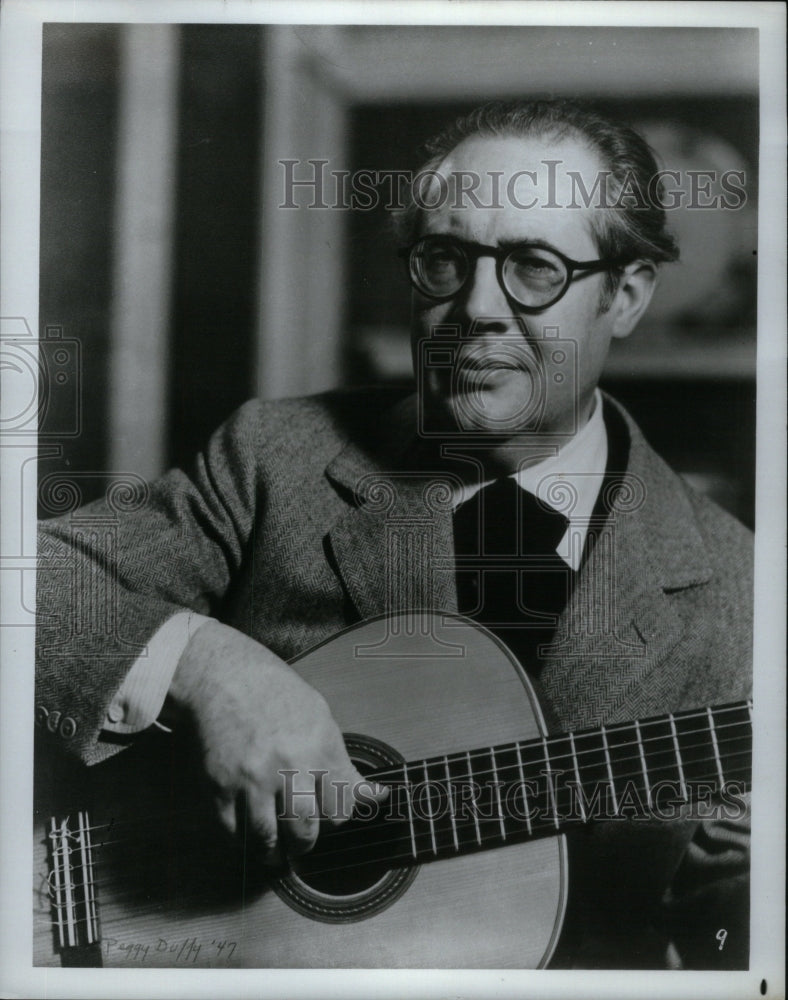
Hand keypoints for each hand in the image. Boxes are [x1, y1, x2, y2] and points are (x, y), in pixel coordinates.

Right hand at [169, 621, 386, 865]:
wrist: (225, 678)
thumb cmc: (276, 695)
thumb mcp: (321, 719)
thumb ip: (345, 765)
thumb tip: (377, 797)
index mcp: (319, 747)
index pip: (341, 809)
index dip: (336, 818)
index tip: (329, 818)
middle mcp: (288, 765)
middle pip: (305, 830)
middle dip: (306, 843)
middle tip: (301, 841)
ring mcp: (251, 779)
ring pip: (267, 839)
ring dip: (273, 854)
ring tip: (276, 854)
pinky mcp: (219, 786)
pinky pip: (233, 832)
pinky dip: (241, 840)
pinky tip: (248, 835)